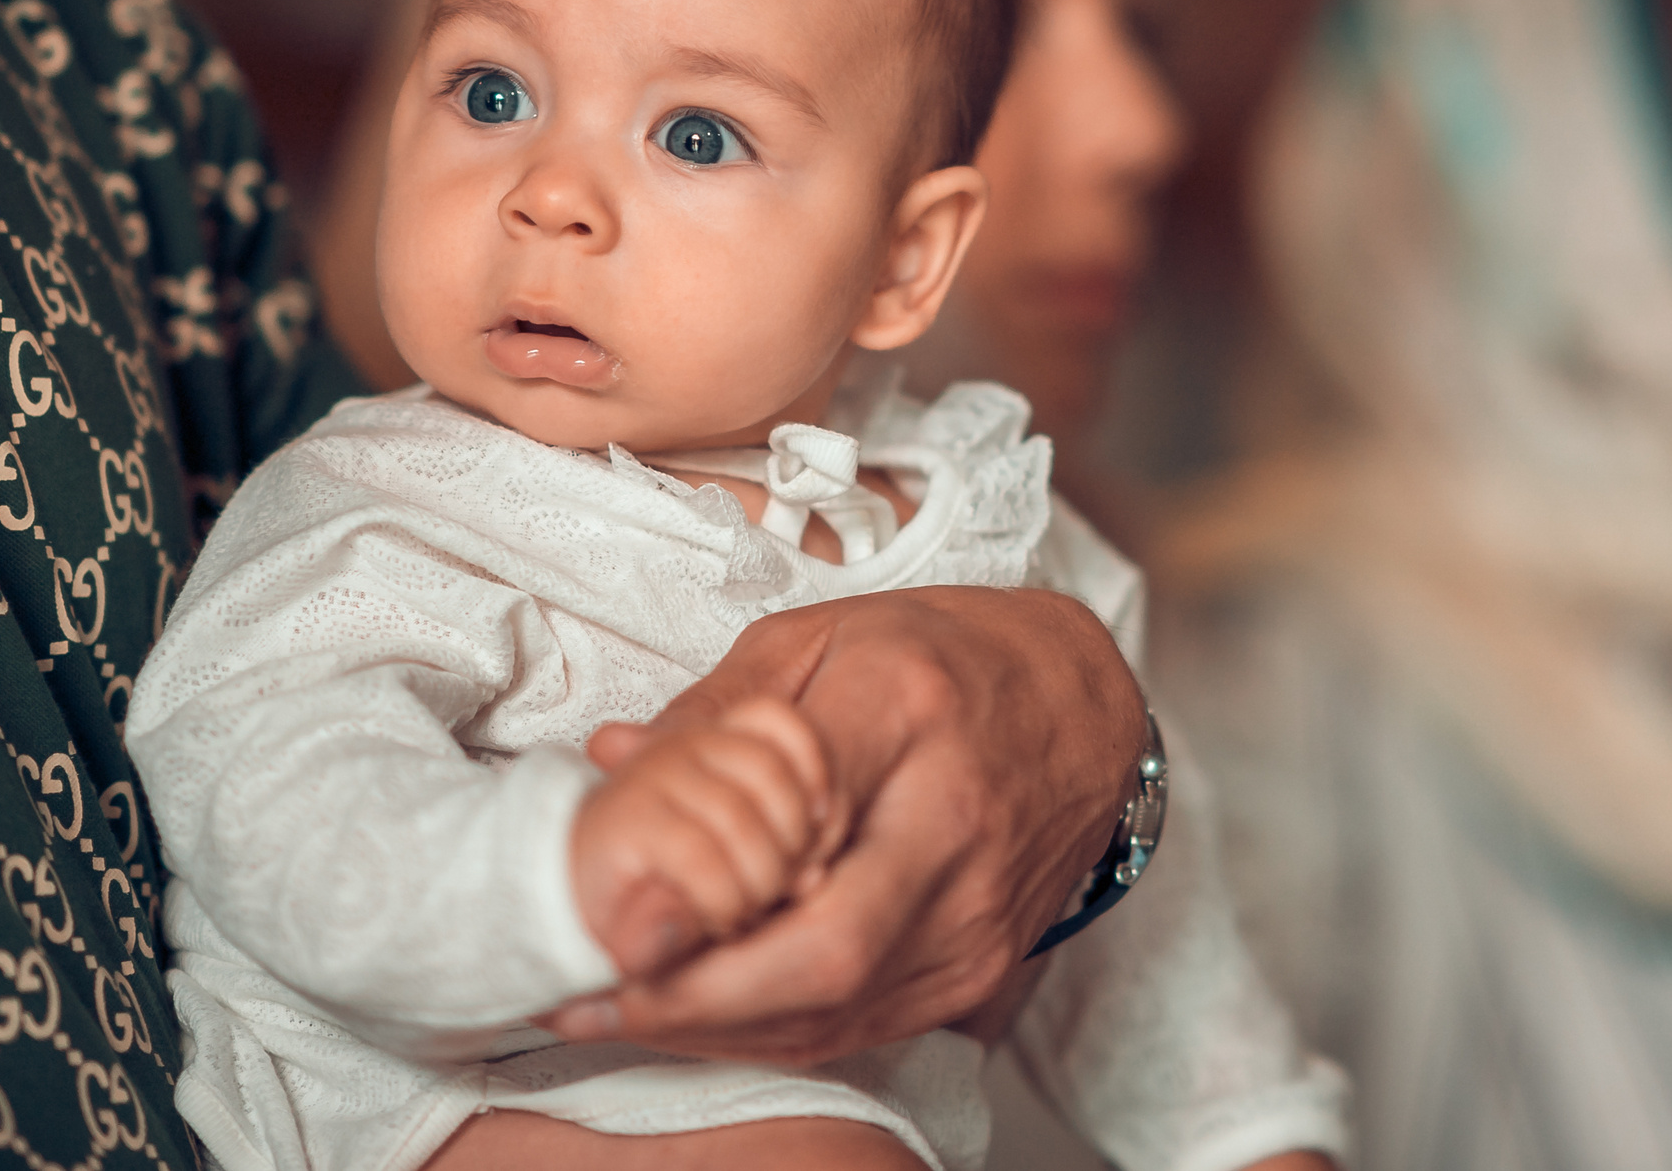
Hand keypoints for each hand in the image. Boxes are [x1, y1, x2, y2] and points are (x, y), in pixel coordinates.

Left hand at [541, 586, 1143, 1064]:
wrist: (1085, 709)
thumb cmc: (943, 656)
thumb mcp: (821, 638)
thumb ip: (715, 710)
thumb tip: (612, 761)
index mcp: (906, 709)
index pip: (801, 813)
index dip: (706, 887)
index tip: (615, 922)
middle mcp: (954, 823)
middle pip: (826, 948)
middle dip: (696, 995)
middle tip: (586, 994)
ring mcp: (977, 912)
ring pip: (838, 1010)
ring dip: (715, 1029)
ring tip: (612, 1011)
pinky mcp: (982, 968)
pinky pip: (864, 1027)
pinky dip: (771, 1033)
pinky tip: (698, 1017)